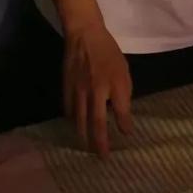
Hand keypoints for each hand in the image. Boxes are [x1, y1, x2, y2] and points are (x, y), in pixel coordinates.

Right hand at [63, 21, 132, 156]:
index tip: (126, 138)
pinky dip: (72, 122)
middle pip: (95, 124)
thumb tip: (124, 119)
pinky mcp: (66, 89)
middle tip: (101, 157)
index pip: (119, 114)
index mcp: (110, 87)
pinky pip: (68, 111)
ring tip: (86, 148)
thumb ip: (124, 97)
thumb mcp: (123, 72)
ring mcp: (77, 92)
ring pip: (79, 121)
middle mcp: (93, 93)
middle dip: (99, 142)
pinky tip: (75, 128)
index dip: (123, 128)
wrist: (84, 36)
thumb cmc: (108, 53)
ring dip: (83, 137)